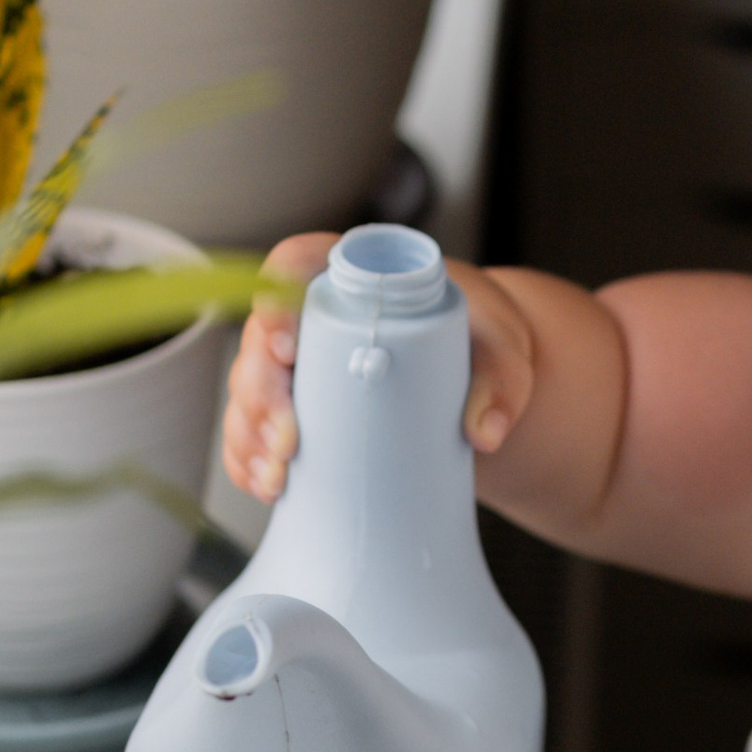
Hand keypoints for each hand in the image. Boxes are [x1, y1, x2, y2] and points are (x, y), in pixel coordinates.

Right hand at [221, 248, 540, 503]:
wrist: (477, 376)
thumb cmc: (480, 341)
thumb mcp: (501, 349)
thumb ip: (502, 380)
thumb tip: (485, 432)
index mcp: (353, 275)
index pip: (294, 265)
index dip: (275, 302)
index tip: (286, 347)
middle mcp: (312, 316)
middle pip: (259, 339)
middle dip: (260, 393)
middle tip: (288, 441)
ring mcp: (299, 366)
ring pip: (249, 391)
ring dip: (250, 435)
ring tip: (277, 477)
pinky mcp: (299, 409)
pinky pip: (254, 431)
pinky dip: (249, 460)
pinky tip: (263, 486)